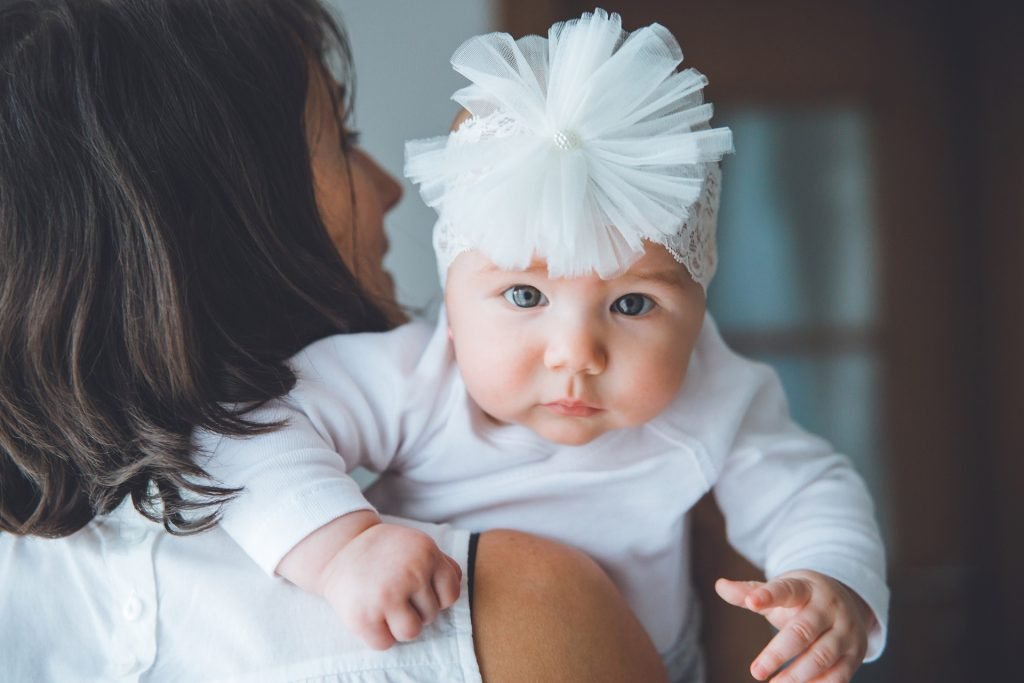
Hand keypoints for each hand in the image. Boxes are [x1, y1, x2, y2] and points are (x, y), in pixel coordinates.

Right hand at [319, 522, 462, 649]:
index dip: (436, 596)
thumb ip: (442, 564)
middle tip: (395, 592)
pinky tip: (371, 615)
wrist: (338, 549)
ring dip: (400, 625)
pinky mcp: (364, 617)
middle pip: (431, 615)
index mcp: (427, 553)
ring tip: (386, 607)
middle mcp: (410, 573)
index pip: (450, 595)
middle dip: (415, 609)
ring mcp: (387, 595)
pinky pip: (385, 644)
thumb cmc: (385, 551)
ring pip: (412, 632)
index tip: (419, 589)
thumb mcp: (417, 544)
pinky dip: (379, 635)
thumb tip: (453, 591)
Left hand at [715, 570, 873, 682]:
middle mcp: (829, 608)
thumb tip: (720, 586)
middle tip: (756, 671)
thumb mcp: (780, 591)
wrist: (849, 602)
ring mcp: (845, 632)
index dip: (768, 596)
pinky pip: (839, 676)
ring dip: (797, 675)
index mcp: (806, 588)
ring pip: (822, 656)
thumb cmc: (803, 599)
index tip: (751, 604)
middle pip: (804, 630)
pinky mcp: (854, 655)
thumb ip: (751, 593)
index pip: (787, 589)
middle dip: (779, 652)